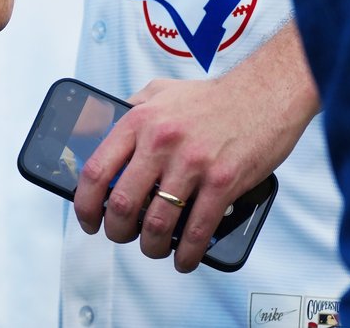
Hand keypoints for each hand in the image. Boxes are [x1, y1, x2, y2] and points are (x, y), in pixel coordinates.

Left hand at [72, 73, 307, 271]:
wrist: (264, 94)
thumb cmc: (210, 97)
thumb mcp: (159, 91)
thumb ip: (131, 109)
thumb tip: (102, 131)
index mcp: (138, 122)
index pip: (97, 170)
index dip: (86, 203)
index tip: (88, 219)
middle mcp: (160, 143)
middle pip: (123, 204)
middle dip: (117, 230)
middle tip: (120, 236)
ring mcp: (192, 164)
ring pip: (158, 222)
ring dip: (151, 246)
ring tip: (153, 248)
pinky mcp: (223, 182)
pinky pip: (198, 229)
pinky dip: (188, 252)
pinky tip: (184, 259)